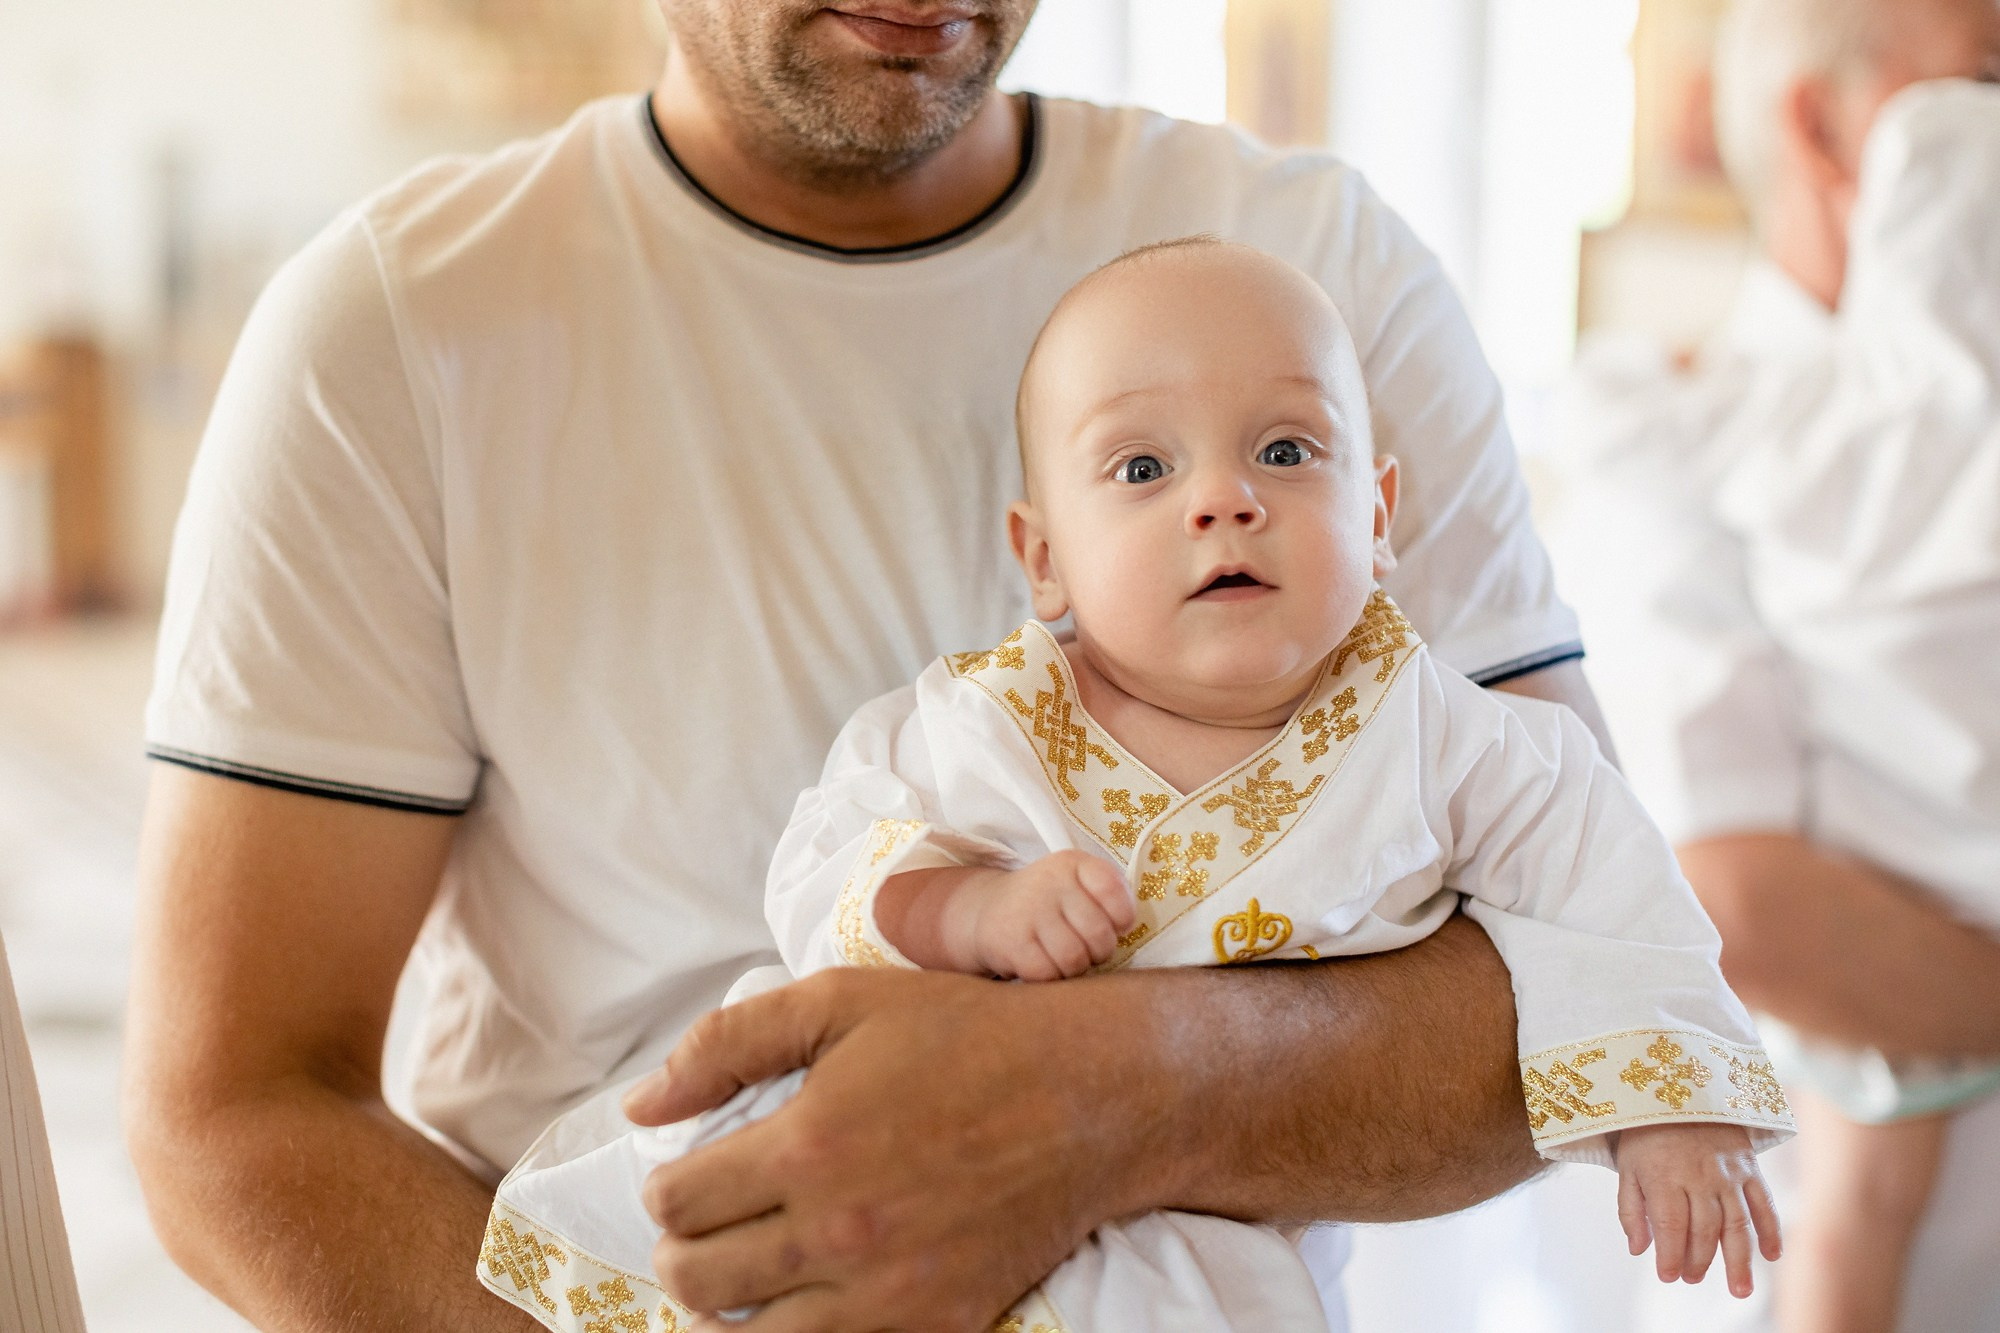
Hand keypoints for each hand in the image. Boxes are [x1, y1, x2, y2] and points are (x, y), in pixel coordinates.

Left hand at [622, 967, 1160, 1330]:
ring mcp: (886, 1293)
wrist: (1090, 1096)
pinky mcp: (932, 1327)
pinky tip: (792, 1315)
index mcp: (805, 1145)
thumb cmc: (965, 1036)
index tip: (687, 1178)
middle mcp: (837, 1232)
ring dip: (723, 1313)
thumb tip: (641, 1105)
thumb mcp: (843, 1000)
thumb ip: (729, 1042)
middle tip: (704, 1230)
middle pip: (696, 1278)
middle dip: (682, 1251)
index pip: (675, 1202)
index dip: (665, 1190)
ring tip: (733, 1284)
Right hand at [950, 851, 1133, 979]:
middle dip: (1099, 951)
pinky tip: (1044, 964)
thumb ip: (1109, 897)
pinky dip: (1052, 977)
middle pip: (1098, 934)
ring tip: (1066, 957)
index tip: (1113, 924)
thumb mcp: (1077, 884)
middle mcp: (1050, 881)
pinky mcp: (1011, 941)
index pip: (1113, 890)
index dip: (1122, 917)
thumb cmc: (1049, 903)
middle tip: (1087, 948)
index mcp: (1073, 863)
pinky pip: (1048, 974)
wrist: (989, 910)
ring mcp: (1028, 910)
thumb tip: (1127, 929)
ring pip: (1075, 959)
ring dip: (1076, 968)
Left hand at [1616, 1123, 1781, 1297]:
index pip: (1671, 1227)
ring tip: (1740, 1289)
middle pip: (1705, 1230)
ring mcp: (1728, 1172)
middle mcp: (1700, 1176)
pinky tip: (1772, 1256)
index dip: (1671, 1256)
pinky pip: (1763, 1203)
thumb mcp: (1626, 1166)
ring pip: (1738, 1224)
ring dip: (1740, 1260)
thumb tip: (1638, 1249)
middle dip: (1699, 1261)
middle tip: (1692, 1279)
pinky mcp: (1749, 1167)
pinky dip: (1771, 1231)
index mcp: (1665, 1176)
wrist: (1677, 1085)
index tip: (1668, 1276)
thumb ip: (1631, 1209)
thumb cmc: (1646, 1132)